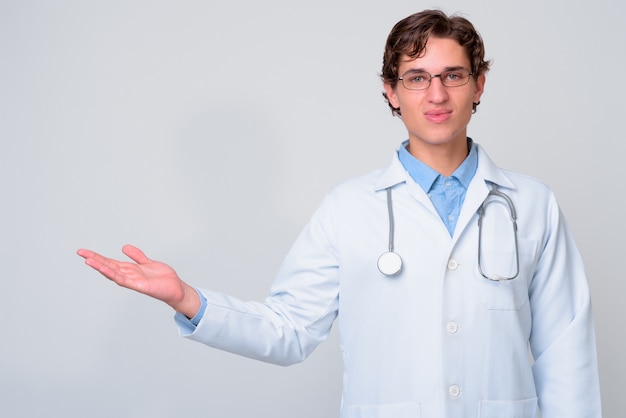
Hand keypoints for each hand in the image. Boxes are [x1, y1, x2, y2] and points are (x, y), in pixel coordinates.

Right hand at [77, 244, 199, 317]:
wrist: (176, 288)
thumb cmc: (162, 279)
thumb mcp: (147, 262)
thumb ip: (137, 256)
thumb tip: (124, 247)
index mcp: (130, 269)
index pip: (110, 262)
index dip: (97, 257)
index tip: (84, 251)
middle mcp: (128, 275)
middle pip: (108, 266)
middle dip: (94, 260)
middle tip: (80, 253)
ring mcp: (132, 281)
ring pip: (112, 273)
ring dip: (100, 267)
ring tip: (88, 260)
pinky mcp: (138, 285)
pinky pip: (123, 279)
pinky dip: (113, 274)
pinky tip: (105, 269)